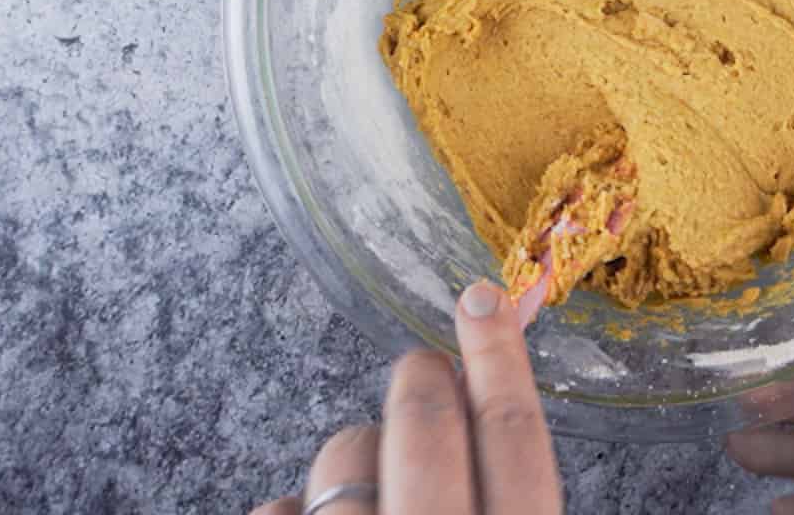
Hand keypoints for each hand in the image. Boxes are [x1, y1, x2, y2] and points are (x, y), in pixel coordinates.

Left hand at [251, 282, 563, 514]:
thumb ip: (499, 483)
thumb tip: (473, 385)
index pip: (512, 432)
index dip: (499, 355)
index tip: (483, 299)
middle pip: (425, 421)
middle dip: (419, 381)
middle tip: (420, 373)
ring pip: (347, 452)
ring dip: (353, 461)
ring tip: (366, 502)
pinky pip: (281, 504)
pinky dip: (295, 509)